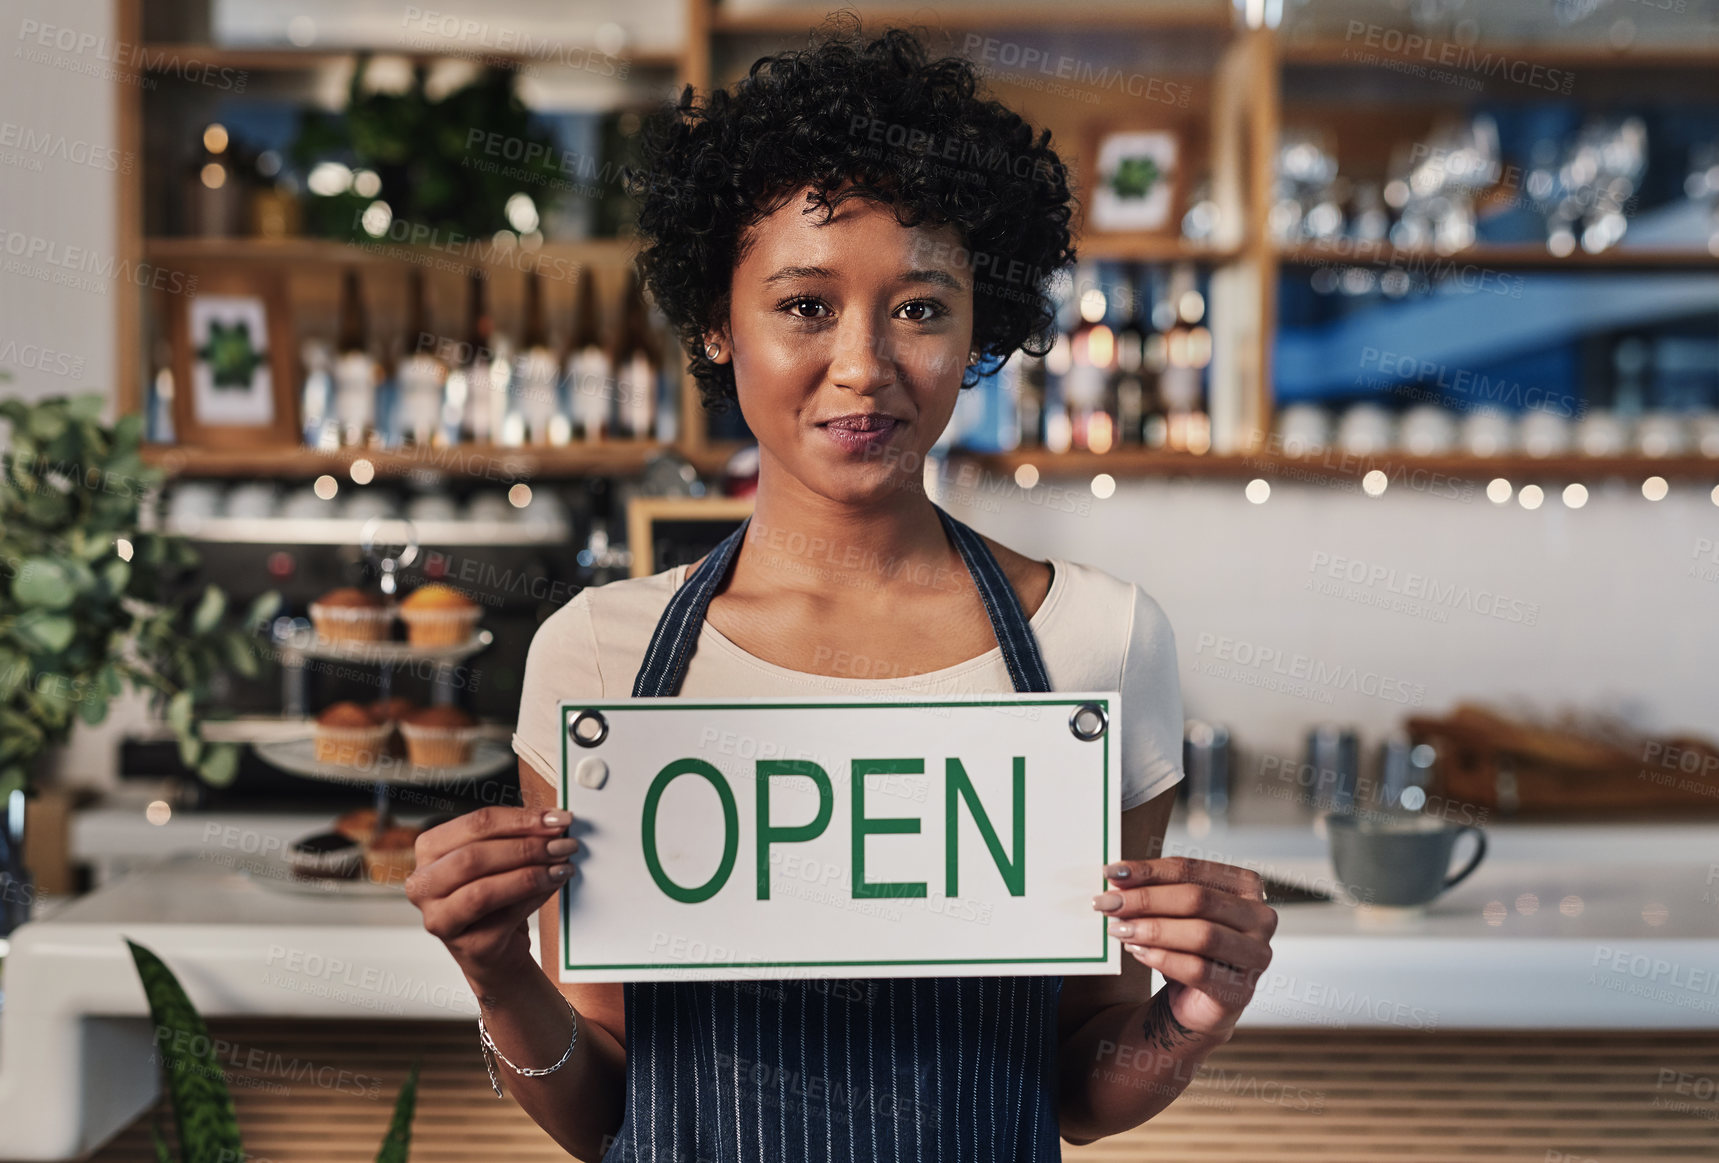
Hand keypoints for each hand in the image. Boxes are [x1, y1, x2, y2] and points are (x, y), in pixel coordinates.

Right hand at [405, 806, 578, 982]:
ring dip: (530, 874)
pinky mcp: (466, 945)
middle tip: (563, 844)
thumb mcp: (497, 859)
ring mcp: (440, 918)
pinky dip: (535, 897)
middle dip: (526, 847)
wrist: (496, 951)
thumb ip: (515, 837)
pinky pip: (504, 917)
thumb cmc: (494, 897)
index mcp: (430, 849)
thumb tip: (554, 822)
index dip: (520, 819)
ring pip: (484, 891)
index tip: (556, 818)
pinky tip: (554, 885)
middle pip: (474, 857)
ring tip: (562, 866)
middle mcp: (424, 884)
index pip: (475, 824)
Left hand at [1092, 857, 1277, 1042]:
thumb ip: (1153, 890)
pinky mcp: (1242, 990)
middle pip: (1197, 899)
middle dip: (1146, 899)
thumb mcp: (1172, 911)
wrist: (1196, 1000)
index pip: (1193, 870)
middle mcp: (1260, 918)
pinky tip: (1137, 952)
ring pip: (1201, 934)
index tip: (1112, 871)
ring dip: (1153, 929)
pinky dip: (1163, 958)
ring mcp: (1257, 956)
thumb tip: (1116, 876)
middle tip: (1108, 903)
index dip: (1149, 870)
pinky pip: (1199, 970)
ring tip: (1119, 929)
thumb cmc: (1186, 946)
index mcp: (1246, 886)